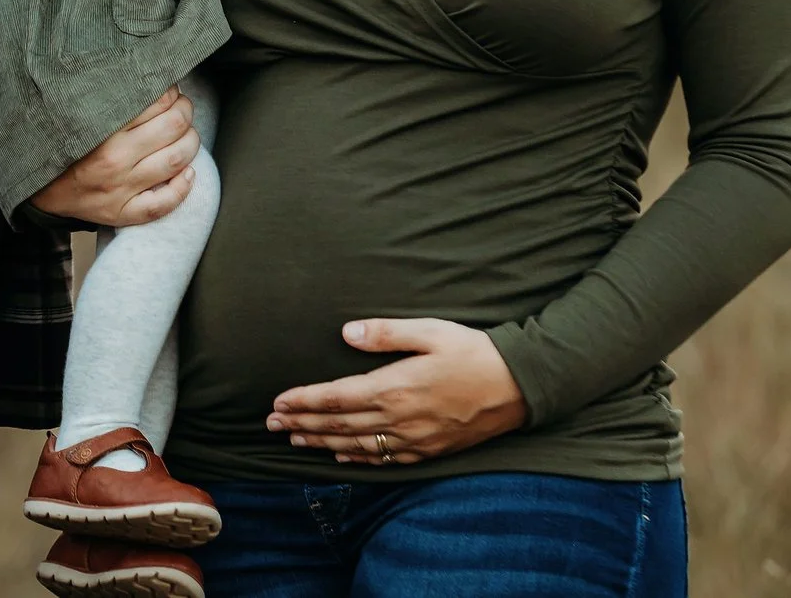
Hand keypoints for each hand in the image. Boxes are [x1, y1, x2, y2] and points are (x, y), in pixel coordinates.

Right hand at [28, 89, 199, 226]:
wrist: (37, 189)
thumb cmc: (61, 143)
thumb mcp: (76, 111)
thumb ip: (108, 95)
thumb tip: (146, 76)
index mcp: (102, 129)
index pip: (156, 101)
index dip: (171, 92)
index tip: (169, 90)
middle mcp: (114, 159)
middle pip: (173, 127)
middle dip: (185, 112)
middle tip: (182, 108)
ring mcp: (120, 189)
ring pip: (176, 161)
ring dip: (191, 142)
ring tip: (187, 134)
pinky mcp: (122, 213)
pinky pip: (163, 205)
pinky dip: (183, 188)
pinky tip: (189, 173)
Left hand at [265, 318, 527, 465]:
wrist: (518, 387)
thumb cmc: (474, 352)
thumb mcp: (431, 331)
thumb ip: (386, 334)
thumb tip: (346, 333)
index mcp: (395, 388)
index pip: (336, 398)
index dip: (304, 401)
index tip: (278, 402)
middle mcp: (399, 420)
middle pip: (339, 425)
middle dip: (302, 423)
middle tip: (271, 425)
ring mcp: (413, 440)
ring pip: (356, 445)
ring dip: (321, 442)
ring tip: (295, 439)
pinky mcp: (428, 451)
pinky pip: (383, 459)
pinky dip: (355, 458)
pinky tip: (339, 455)